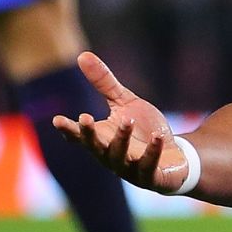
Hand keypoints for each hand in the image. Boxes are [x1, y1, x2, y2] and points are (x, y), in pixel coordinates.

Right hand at [51, 52, 188, 193]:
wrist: (174, 156)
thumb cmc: (142, 129)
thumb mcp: (124, 102)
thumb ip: (104, 83)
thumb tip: (82, 55)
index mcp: (102, 139)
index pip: (80, 136)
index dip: (69, 129)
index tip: (58, 119)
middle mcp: (111, 156)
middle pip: (96, 147)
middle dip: (89, 134)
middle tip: (85, 117)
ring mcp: (130, 169)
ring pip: (121, 157)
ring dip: (122, 139)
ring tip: (127, 120)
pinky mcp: (152, 176)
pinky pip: (149, 166)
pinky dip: (153, 152)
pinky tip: (158, 138)